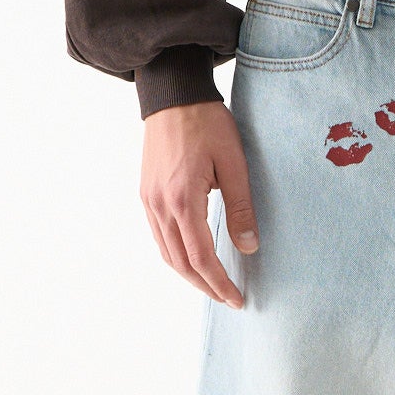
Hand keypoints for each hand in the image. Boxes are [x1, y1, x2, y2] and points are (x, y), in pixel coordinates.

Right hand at [140, 100, 259, 307]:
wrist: (173, 95)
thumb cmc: (207, 123)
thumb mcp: (234, 163)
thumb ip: (241, 207)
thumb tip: (248, 247)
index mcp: (183, 200)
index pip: (200, 257)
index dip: (219, 283)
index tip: (237, 299)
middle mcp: (160, 205)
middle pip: (180, 262)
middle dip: (205, 286)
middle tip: (228, 298)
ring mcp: (149, 200)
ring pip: (166, 252)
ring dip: (189, 274)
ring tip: (213, 284)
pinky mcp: (146, 193)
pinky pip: (159, 236)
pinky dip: (175, 255)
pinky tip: (192, 258)